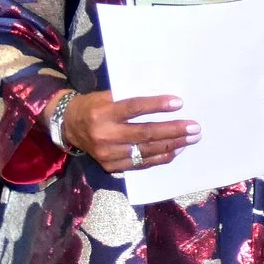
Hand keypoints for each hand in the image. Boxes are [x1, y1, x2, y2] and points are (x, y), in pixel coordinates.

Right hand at [64, 90, 198, 174]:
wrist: (69, 126)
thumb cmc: (94, 106)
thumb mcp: (107, 96)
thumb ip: (130, 99)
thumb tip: (165, 101)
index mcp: (104, 112)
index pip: (134, 108)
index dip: (157, 105)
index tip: (179, 103)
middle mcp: (105, 134)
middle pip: (145, 133)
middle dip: (173, 130)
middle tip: (194, 127)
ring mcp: (108, 153)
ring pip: (146, 150)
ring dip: (172, 145)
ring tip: (190, 139)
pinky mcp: (111, 167)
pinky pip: (141, 163)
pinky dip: (160, 157)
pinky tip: (175, 150)